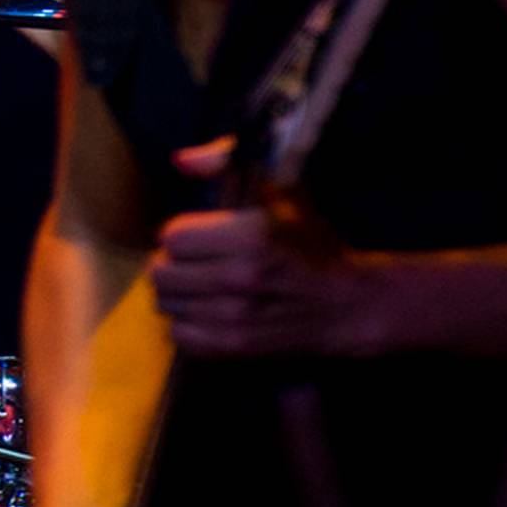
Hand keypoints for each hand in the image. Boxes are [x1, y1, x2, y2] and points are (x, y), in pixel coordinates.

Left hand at [151, 135, 379, 357]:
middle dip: (173, 263)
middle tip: (194, 262)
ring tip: (201, 286)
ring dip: (179, 293)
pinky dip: (186, 323)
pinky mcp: (234, 346)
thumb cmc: (310, 242)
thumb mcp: (280, 191)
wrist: (344, 304)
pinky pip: (179, 334)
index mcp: (250, 235)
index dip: (182, 233)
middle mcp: (239, 277)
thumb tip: (181, 159)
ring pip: (166, 303)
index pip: (172, 236)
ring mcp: (235, 317)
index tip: (199, 236)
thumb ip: (227, 164)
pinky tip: (207, 311)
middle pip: (161, 272)